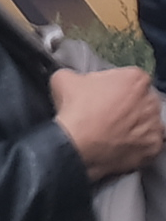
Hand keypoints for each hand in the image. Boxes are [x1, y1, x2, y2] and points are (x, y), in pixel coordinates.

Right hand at [62, 67, 165, 181]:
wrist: (75, 145)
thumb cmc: (75, 110)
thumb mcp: (64, 79)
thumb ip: (78, 74)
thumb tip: (78, 79)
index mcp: (135, 79)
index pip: (130, 79)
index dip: (114, 87)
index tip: (103, 95)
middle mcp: (151, 100)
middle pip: (142, 100)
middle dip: (128, 105)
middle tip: (106, 113)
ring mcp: (155, 125)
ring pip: (147, 122)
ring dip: (135, 125)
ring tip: (112, 131)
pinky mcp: (154, 146)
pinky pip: (148, 143)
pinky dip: (137, 144)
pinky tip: (120, 144)